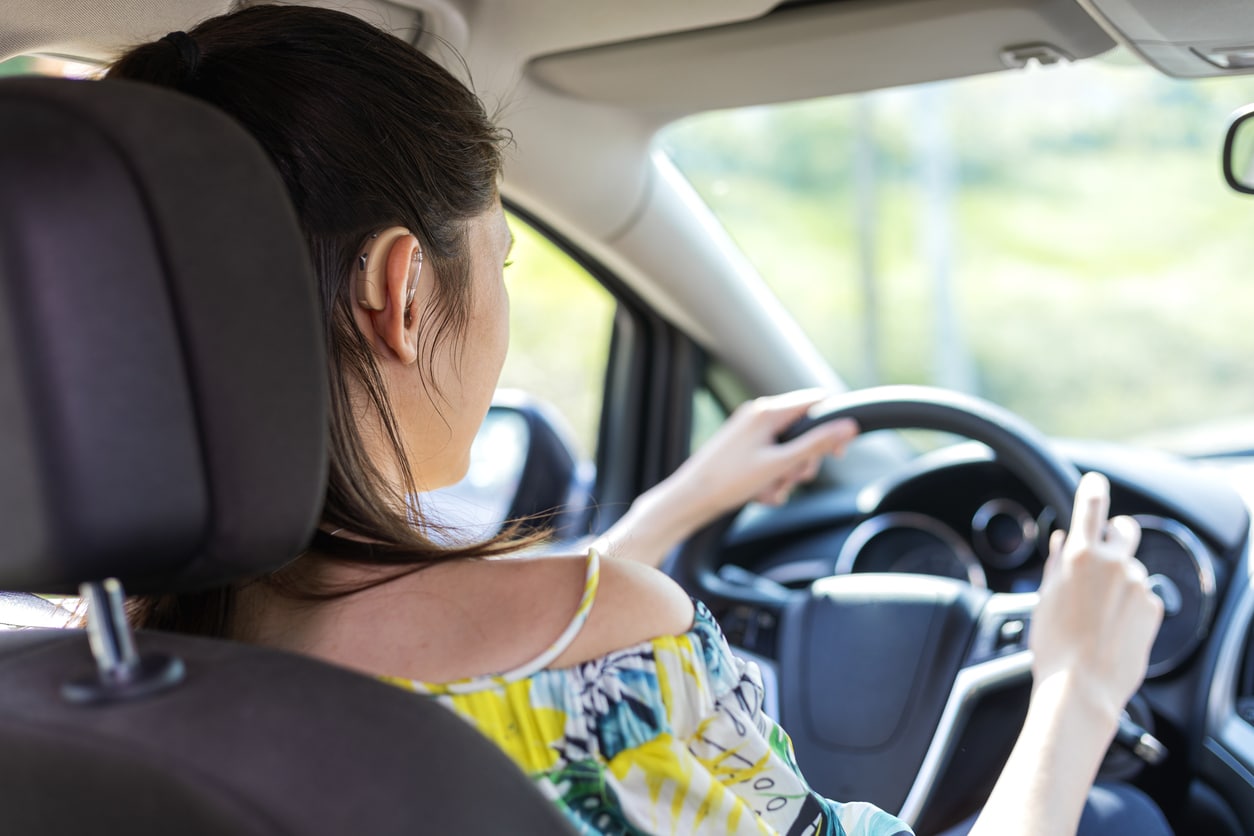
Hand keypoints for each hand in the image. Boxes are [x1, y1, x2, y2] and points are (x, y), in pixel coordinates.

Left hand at [671, 389, 858, 521]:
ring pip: (788, 450)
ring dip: (787, 475)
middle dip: (805, 460)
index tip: (837, 453)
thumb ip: (816, 444)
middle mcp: (759, 415)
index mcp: (769, 412)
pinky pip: (771, 459)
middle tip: (793, 478)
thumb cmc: (730, 480)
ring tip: (770, 490)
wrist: (691, 498)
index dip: (833, 425)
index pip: (817, 401)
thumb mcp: (781, 464)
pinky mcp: (743, 448)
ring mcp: (750, 431)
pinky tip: (759, 494)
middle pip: (804, 431)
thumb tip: (849, 426)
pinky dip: (771, 479)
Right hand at [1029, 471, 1163, 721]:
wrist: (1082, 686)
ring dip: (1118, 579)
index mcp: (1081, 556)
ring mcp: (1138, 585)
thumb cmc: (1054, 646)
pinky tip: (1112, 627)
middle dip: (1115, 533)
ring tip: (1098, 611)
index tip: (1096, 482)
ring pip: (1130, 568)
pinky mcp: (1153, 608)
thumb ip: (1057, 563)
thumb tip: (1062, 541)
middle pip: (1124, 529)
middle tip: (1100, 553)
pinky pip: (1142, 595)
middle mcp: (1115, 564)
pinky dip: (1130, 604)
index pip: (1092, 505)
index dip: (1094, 488)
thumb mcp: (1044, 598)